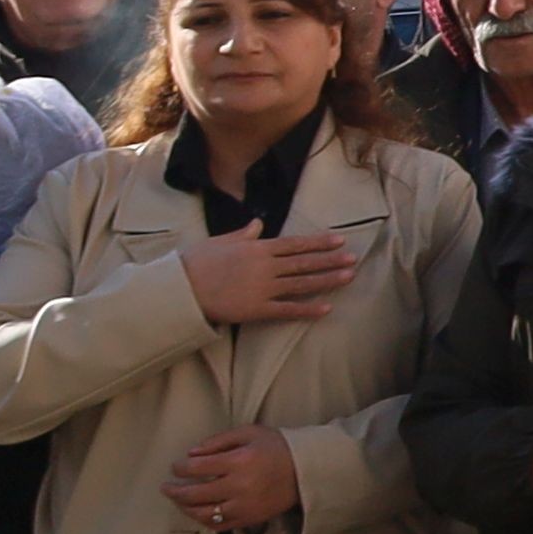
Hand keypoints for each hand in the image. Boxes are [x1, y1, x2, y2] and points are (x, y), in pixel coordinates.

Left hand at [162, 427, 302, 532]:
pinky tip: (197, 512)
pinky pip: (219, 525)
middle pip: (195, 493)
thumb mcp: (250, 433)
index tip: (176, 466)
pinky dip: (204, 520)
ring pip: (204, 513)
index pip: (198, 467)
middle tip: (167, 487)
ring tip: (178, 501)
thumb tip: (192, 453)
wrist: (306, 471)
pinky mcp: (250, 519)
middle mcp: (240, 486)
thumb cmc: (278, 448)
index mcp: (239, 461)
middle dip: (175, 491)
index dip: (181, 468)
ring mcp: (244, 506)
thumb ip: (219, 440)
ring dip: (185, 508)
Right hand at [179, 224, 357, 328]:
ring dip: (327, 280)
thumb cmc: (196, 263)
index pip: (295, 244)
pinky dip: (307, 309)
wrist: (179, 289)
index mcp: (257, 248)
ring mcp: (262, 288)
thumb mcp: (221, 242)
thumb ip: (244, 234)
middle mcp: (265, 267)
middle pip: (304, 263)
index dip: (319, 242)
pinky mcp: (256, 309)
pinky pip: (287, 310)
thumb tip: (258, 224)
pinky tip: (327, 309)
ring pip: (302, 284)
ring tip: (349, 277)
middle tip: (353, 259)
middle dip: (331, 260)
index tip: (339, 240)